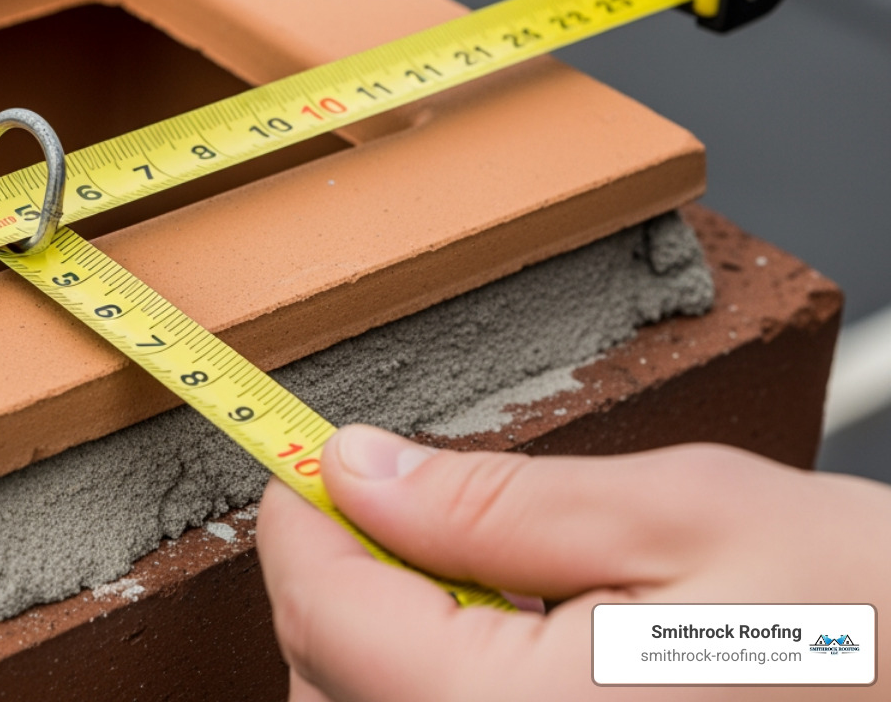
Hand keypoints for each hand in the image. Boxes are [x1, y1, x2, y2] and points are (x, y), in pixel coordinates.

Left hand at [257, 424, 890, 700]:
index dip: (301, 515)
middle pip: (325, 678)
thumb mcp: (679, 515)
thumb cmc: (875, 625)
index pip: (320, 610)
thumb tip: (359, 471)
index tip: (310, 457)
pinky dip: (440, 683)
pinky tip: (517, 639)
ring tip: (485, 574)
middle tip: (404, 503)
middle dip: (341, 578)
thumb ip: (489, 500)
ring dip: (386, 638)